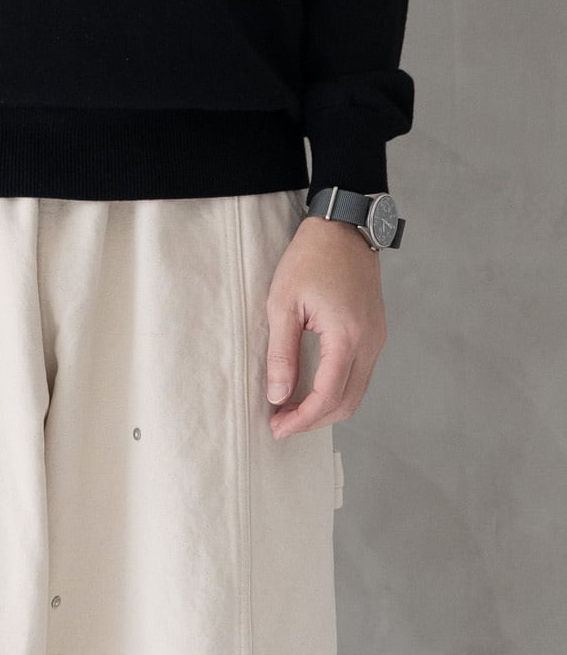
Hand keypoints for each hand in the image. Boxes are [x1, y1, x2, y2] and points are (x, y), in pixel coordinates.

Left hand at [265, 215, 388, 438]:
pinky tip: (311, 390)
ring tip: (292, 410)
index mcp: (347, 336)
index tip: (277, 428)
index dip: (302, 419)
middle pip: (347, 403)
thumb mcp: (282, 305)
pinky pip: (359, 375)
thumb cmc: (310, 259)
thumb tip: (278, 395)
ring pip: (356, 393)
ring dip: (325, 408)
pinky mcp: (375, 333)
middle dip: (313, 421)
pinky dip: (336, 391)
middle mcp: (369, 341)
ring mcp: (376, 338)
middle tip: (281, 424)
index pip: (328, 396)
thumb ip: (281, 354)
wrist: (343, 227)